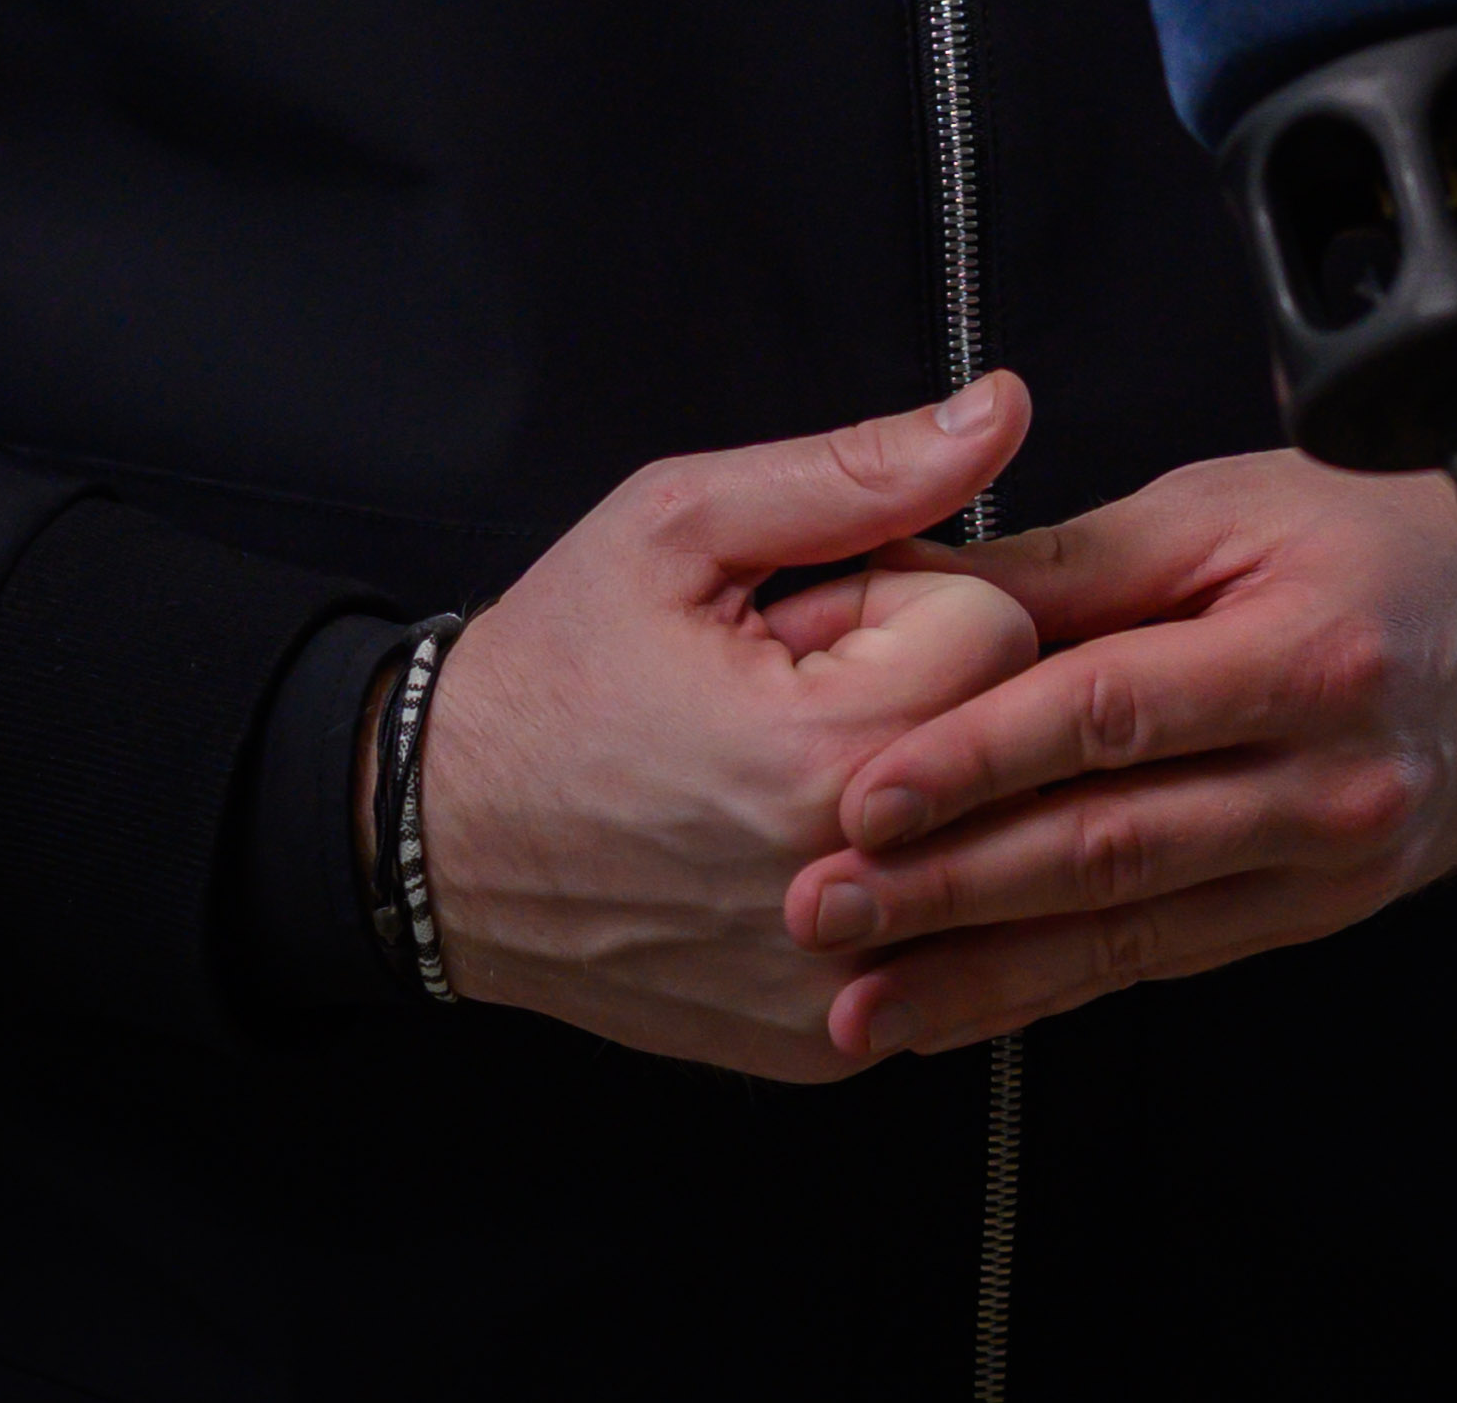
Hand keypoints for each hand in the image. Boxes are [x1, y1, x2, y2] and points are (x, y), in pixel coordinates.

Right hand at [414, 371, 1039, 1077]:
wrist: (442, 834)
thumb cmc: (556, 670)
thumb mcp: (681, 523)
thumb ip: (859, 469)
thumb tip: (1003, 409)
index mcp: (824, 753)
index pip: (1002, 633)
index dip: (913, 598)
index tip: (819, 620)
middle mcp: (851, 894)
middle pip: (1013, 748)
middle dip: (928, 693)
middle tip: (803, 690)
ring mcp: (842, 992)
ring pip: (989, 851)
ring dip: (922, 796)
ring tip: (798, 770)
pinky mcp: (829, 1046)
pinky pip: (940, 939)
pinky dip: (895, 884)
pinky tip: (796, 847)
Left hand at [781, 445, 1456, 1060]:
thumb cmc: (1367, 535)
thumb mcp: (1226, 508)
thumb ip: (1075, 562)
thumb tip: (922, 592)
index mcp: (1304, 657)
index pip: (1113, 715)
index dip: (981, 757)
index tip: (863, 794)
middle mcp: (1323, 782)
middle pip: (1111, 846)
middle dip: (952, 889)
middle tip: (824, 908)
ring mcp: (1324, 866)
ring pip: (1129, 929)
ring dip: (983, 973)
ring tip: (863, 998)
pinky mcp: (1309, 915)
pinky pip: (1165, 957)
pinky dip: (1053, 987)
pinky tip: (962, 1008)